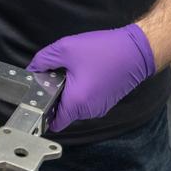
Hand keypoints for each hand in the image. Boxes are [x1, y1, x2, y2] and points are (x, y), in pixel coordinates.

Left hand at [26, 24, 155, 132]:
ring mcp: (100, 107)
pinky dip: (81, 90)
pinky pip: (87, 100)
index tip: (36, 99)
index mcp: (77, 102)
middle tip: (53, 75)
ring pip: (75, 105)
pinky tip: (83, 72)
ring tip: (70, 71)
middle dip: (55, 96)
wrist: (137, 51)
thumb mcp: (66, 49)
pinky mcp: (106, 101)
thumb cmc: (103, 51)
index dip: (43, 113)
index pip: (55, 122)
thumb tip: (33, 69)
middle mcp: (89, 110)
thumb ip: (44, 60)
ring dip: (69, 92)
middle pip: (64, 112)